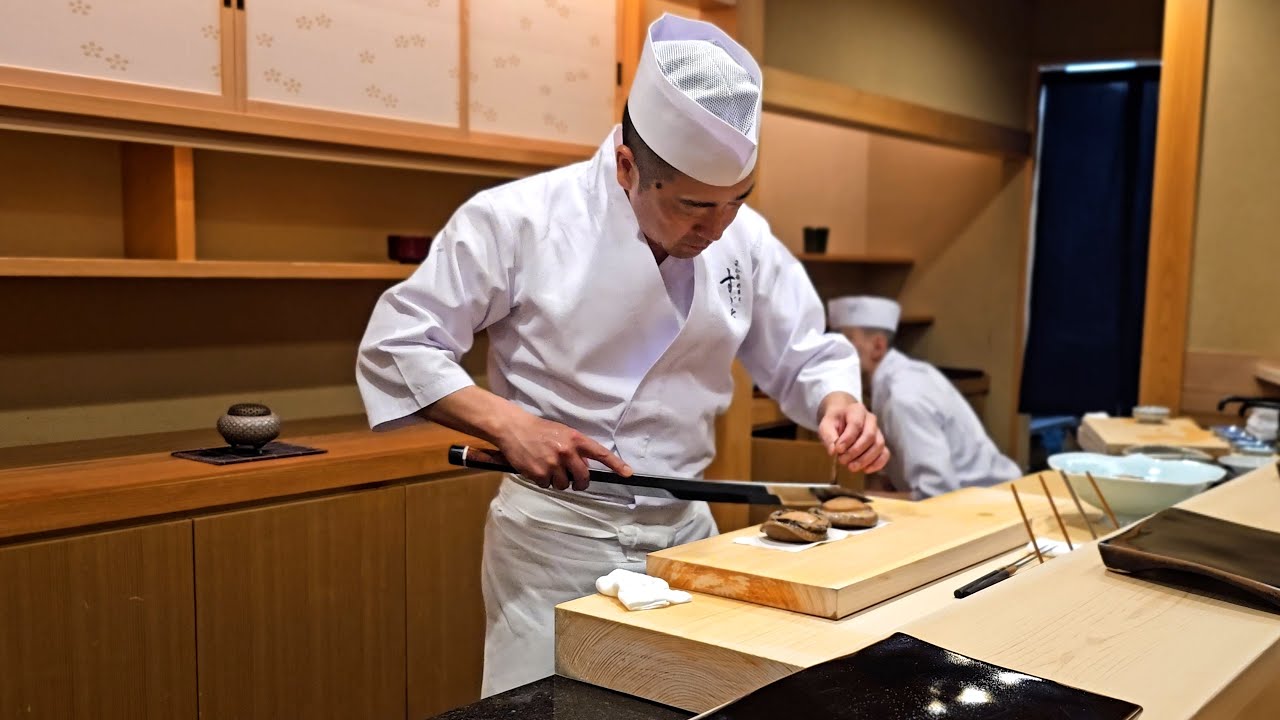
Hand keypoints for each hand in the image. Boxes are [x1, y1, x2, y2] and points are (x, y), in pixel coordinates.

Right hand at [495, 412, 632, 490]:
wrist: (513, 428)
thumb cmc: (539, 430)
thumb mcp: (562, 433)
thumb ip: (575, 449)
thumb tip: (583, 467)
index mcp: (575, 439)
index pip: (600, 453)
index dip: (615, 464)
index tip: (627, 473)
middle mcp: (567, 451)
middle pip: (583, 477)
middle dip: (579, 483)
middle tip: (574, 481)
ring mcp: (553, 463)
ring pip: (564, 484)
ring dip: (558, 481)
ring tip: (548, 467)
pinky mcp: (539, 473)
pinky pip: (547, 485)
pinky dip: (543, 481)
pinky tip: (536, 469)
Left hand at [817, 392, 889, 473]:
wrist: (843, 418)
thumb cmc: (835, 422)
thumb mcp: (826, 425)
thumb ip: (828, 436)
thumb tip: (833, 451)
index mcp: (856, 410)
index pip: (856, 424)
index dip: (847, 439)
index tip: (837, 450)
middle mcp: (871, 420)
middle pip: (869, 436)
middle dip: (855, 451)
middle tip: (842, 460)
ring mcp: (878, 431)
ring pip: (878, 446)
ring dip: (865, 459)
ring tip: (851, 467)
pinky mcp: (880, 443)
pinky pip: (885, 453)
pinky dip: (877, 463)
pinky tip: (866, 470)